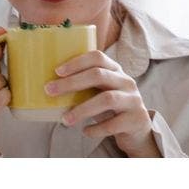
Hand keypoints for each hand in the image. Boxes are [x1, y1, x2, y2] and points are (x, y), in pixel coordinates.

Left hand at [44, 50, 161, 156]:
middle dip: (71, 83)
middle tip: (50, 91)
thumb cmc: (111, 107)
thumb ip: (84, 86)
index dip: (77, 62)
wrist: (137, 128)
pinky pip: (113, 124)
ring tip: (65, 120)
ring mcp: (133, 100)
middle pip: (98, 75)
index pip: (97, 57)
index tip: (57, 71)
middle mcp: (126, 81)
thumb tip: (50, 87)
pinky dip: (96, 129)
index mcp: (115, 70)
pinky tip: (85, 131)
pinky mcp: (135, 119)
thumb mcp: (101, 91)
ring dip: (82, 109)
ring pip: (106, 99)